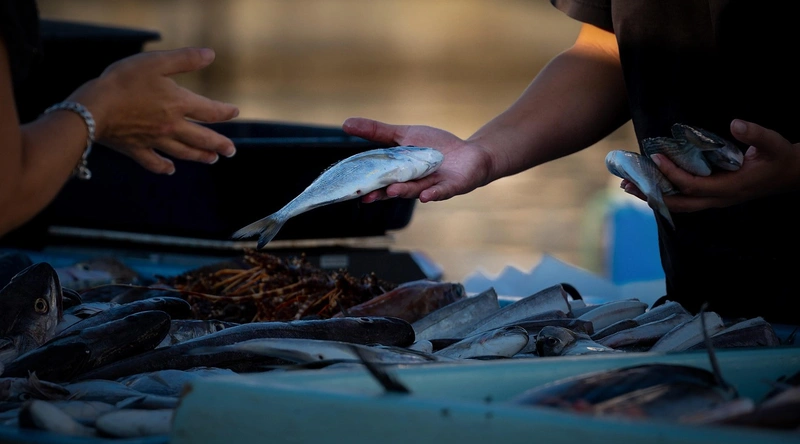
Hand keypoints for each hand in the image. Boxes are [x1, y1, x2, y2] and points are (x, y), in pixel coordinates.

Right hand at [68, 47, 239, 174]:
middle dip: (220, 144)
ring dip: (200, 156)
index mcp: (179, 104)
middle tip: (231, 151)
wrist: (93, 107)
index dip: (224, 111)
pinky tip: (170, 169)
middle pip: (202, 138)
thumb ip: (185, 59)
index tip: (235, 112)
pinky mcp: (136, 149)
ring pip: (183, 152)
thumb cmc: (123, 81)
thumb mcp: (156, 62)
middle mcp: (171, 126)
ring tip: (212, 159)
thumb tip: (211, 55)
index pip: (209, 111)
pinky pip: (153, 162)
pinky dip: (163, 167)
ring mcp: (154, 140)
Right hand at [342, 117, 493, 202]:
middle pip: (395, 189)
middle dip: (381, 193)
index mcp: (399, 172)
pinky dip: (433, 194)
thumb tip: (345, 124)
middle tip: (367, 197)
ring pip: (415, 190)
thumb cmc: (435, 147)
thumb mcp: (404, 135)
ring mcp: (431, 186)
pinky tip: (426, 195)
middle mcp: (413, 184)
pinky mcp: (450, 187)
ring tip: (391, 191)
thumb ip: (377, 132)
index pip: (380, 179)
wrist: (470, 155)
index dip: (367, 185)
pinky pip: (440, 192)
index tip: (352, 189)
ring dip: (403, 191)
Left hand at [621, 119, 799, 211]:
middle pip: (678, 204)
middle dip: (651, 194)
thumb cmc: (781, 158)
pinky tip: (649, 183)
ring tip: (629, 185)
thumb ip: (756, 134)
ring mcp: (715, 200)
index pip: (693, 185)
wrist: (790, 174)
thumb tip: (736, 122)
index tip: (655, 157)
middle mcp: (719, 199)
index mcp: (730, 188)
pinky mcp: (713, 196)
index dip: (672, 174)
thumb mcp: (774, 143)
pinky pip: (683, 199)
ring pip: (678, 205)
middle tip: (626, 182)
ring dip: (653, 195)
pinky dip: (664, 193)